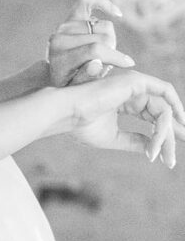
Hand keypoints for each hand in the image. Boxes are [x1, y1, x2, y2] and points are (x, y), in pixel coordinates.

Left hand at [48, 0, 134, 85]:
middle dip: (112, 50)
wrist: (57, 73)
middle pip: (104, 37)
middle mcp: (59, 38)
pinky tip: (117, 13)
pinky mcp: (70, 16)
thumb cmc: (71, 82)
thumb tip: (97, 64)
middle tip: (106, 61)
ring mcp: (64, 26)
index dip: (115, 56)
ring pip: (104, 25)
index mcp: (60, 57)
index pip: (95, 50)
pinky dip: (104, 4)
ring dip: (109, 38)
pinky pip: (88, 1)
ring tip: (102, 51)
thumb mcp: (79, 87)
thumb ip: (87, 76)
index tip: (128, 63)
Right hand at [62, 69, 184, 164]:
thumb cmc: (81, 125)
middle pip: (162, 113)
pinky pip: (163, 98)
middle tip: (174, 158)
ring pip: (164, 110)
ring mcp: (136, 84)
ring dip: (167, 134)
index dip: (163, 134)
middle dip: (173, 134)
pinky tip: (173, 130)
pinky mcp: (137, 82)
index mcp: (125, 100)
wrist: (66, 113)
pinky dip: (171, 113)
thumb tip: (152, 150)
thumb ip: (134, 141)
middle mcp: (133, 90)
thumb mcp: (113, 137)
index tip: (168, 155)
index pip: (153, 115)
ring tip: (165, 155)